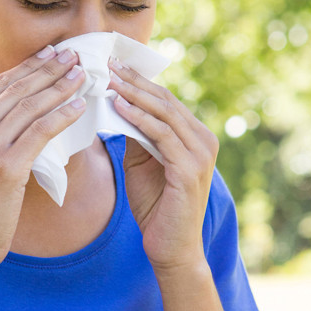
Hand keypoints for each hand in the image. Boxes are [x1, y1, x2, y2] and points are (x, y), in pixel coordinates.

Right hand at [0, 46, 86, 276]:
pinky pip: (41, 131)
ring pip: (31, 105)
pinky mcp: (5, 167)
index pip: (0, 85)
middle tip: (75, 54)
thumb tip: (21, 116)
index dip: (29, 66)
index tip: (52, 53)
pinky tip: (80, 106)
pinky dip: (63, 115)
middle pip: (17, 88)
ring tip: (83, 75)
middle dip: (49, 68)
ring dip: (61, 86)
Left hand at [107, 58, 218, 274]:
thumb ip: (136, 136)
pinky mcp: (190, 168)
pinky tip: (118, 107)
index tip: (111, 64)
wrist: (171, 248)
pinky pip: (161, 135)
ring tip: (108, 78)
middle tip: (107, 62)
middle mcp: (203, 139)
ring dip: (133, 93)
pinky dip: (138, 118)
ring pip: (163, 112)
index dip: (138, 81)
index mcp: (194, 135)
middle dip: (134, 80)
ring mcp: (200, 153)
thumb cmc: (155, 207)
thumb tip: (115, 105)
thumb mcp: (141, 163)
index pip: (164, 99)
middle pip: (164, 99)